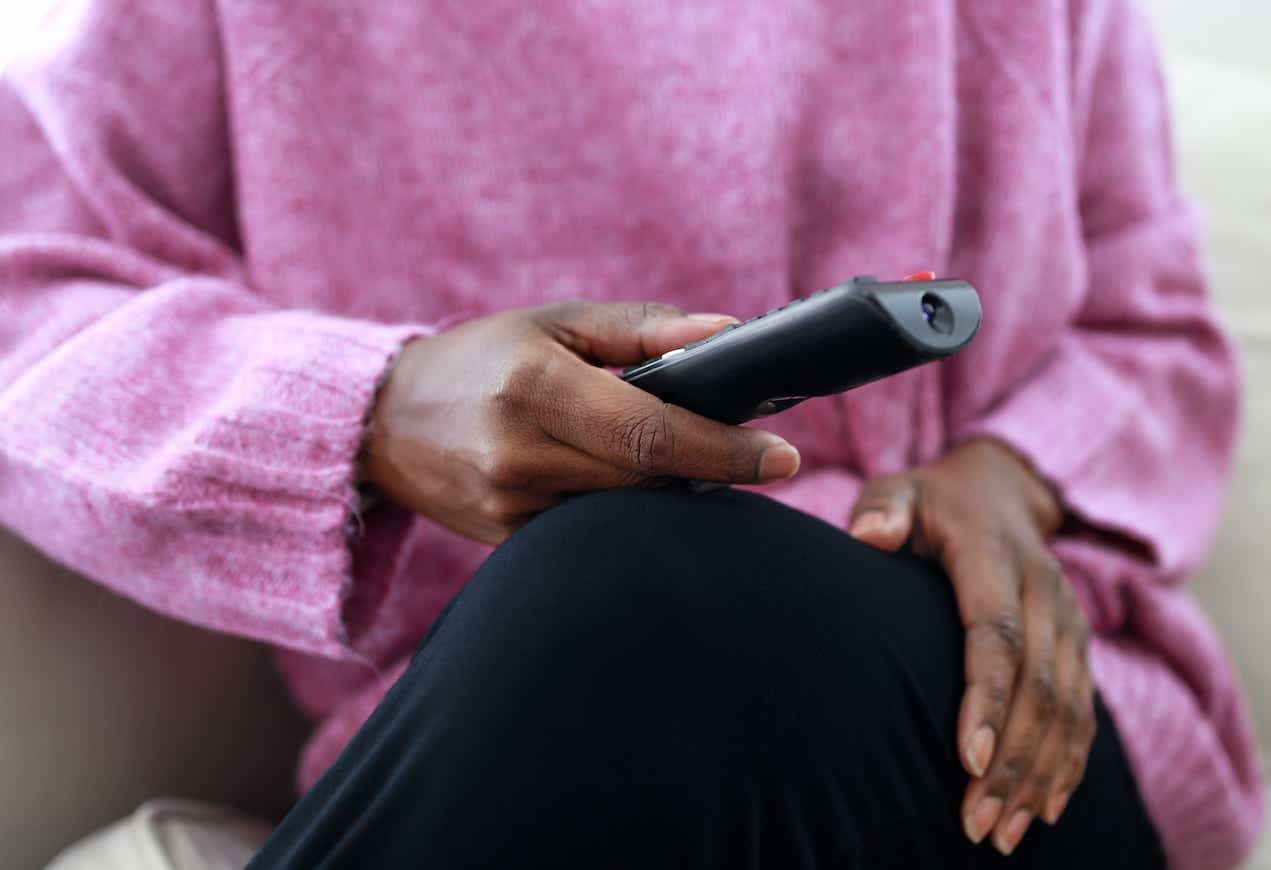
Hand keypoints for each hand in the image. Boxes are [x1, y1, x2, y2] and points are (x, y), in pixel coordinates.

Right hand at [363, 301, 800, 544]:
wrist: (385, 423)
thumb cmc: (481, 359)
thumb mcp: (556, 324)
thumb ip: (643, 329)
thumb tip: (726, 334)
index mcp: (536, 390)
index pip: (651, 433)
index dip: (724, 449)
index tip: (786, 458)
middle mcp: (520, 457)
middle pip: (650, 480)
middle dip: (714, 471)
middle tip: (762, 455)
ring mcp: (512, 510)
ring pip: (628, 511)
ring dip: (675, 493)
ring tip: (700, 464)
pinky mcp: (509, 544)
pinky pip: (595, 531)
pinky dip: (631, 511)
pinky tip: (642, 488)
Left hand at [848, 438, 1092, 855]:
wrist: (1003, 489)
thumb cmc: (933, 500)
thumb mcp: (900, 488)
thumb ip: (883, 508)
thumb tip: (871, 535)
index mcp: (996, 557)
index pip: (998, 634)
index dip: (987, 697)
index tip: (970, 757)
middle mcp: (1045, 591)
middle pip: (1038, 687)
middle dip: (1012, 761)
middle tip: (977, 823)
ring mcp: (1070, 621)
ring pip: (1068, 709)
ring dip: (1040, 776)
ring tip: (1004, 834)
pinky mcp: (1079, 646)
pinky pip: (1085, 713)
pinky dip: (1069, 764)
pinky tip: (1044, 810)